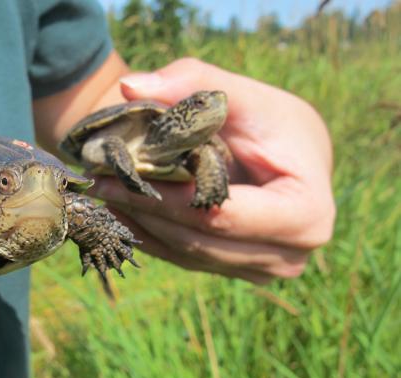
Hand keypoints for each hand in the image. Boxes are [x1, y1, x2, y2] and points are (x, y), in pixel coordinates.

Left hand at [92, 58, 335, 282]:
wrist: (288, 153)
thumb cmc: (272, 121)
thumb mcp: (242, 95)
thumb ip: (192, 82)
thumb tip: (130, 86)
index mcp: (307, 214)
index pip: (219, 215)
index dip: (161, 199)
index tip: (110, 178)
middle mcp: (290, 253)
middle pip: (199, 240)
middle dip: (143, 212)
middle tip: (96, 185)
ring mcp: (264, 268)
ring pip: (188, 253)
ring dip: (141, 226)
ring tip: (102, 195)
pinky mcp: (238, 269)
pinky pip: (187, 259)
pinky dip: (151, 236)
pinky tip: (119, 213)